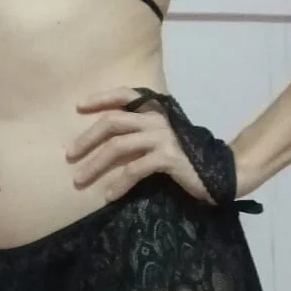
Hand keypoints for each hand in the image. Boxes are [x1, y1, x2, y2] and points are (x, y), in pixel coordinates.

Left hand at [66, 86, 215, 204]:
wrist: (221, 172)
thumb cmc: (187, 156)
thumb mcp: (162, 138)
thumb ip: (141, 132)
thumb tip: (106, 142)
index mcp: (156, 110)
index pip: (126, 95)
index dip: (101, 98)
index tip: (78, 107)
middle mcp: (158, 119)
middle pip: (113, 122)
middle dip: (87, 138)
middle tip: (69, 155)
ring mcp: (163, 137)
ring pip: (118, 146)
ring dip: (94, 165)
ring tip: (79, 180)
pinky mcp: (168, 158)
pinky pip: (134, 170)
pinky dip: (118, 184)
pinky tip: (108, 196)